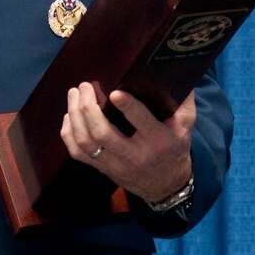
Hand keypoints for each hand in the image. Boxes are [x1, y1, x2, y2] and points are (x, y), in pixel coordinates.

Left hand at [60, 83, 195, 204]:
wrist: (166, 185)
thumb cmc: (175, 147)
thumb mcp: (186, 125)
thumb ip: (184, 99)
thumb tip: (175, 69)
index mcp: (158, 140)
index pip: (141, 123)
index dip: (127, 107)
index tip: (114, 93)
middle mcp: (134, 154)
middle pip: (103, 133)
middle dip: (88, 108)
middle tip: (85, 86)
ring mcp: (115, 164)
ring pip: (86, 142)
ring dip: (75, 116)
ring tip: (74, 94)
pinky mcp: (103, 168)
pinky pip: (78, 154)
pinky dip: (68, 134)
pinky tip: (69, 116)